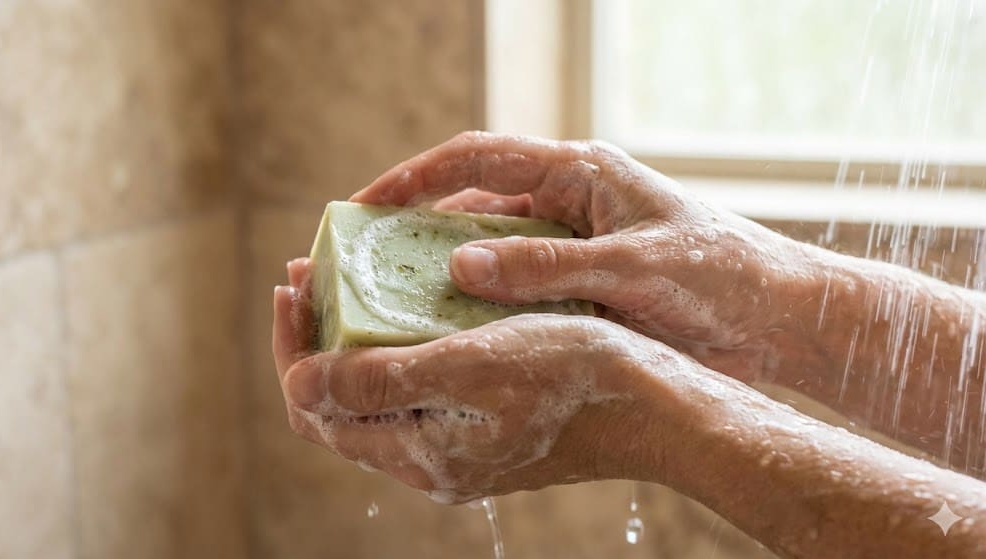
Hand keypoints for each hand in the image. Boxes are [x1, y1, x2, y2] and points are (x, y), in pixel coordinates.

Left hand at [273, 258, 681, 502]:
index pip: (318, 409)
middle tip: (308, 275)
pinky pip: (418, 387)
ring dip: (352, 339)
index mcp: (420, 454)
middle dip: (315, 338)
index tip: (292, 285)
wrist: (658, 406)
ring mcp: (460, 444)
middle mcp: (432, 458)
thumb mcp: (470, 367)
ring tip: (346, 281)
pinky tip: (404, 305)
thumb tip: (299, 383)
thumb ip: (381, 382)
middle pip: (342, 402)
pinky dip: (395, 346)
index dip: (292, 347)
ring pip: (379, 393)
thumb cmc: (573, 377)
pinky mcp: (486, 425)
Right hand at [349, 131, 820, 381]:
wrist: (776, 319)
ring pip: (489, 252)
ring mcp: (572, 245)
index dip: (414, 177)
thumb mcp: (631, 268)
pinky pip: (515, 290)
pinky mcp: (580, 285)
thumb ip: (546, 266)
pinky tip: (451, 336)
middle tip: (362, 264)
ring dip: (445, 274)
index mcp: (579, 174)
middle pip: (472, 204)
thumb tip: (458, 264)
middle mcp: (567, 203)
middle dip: (417, 229)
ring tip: (390, 306)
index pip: (477, 158)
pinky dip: (483, 308)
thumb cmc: (718, 276)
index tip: (364, 205)